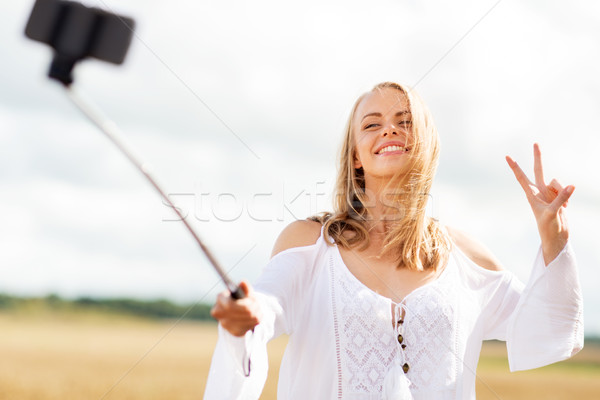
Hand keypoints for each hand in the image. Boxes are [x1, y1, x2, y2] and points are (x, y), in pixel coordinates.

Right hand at [211, 281, 261, 336]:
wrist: (238, 313)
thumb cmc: (241, 299)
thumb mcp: (244, 292)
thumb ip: (245, 287)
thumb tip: (243, 282)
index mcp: (220, 299)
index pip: (230, 305)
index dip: (244, 304)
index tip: (252, 300)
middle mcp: (219, 313)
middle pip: (244, 312)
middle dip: (253, 306)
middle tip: (257, 303)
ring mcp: (225, 324)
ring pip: (249, 317)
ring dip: (257, 312)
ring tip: (256, 308)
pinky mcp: (234, 332)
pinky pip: (250, 325)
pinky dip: (255, 320)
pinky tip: (253, 317)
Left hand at [506, 143, 573, 264]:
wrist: (556, 237)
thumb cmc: (548, 227)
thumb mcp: (553, 212)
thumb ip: (561, 198)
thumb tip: (572, 186)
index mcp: (531, 195)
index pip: (521, 178)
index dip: (515, 167)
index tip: (507, 156)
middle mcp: (539, 191)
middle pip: (538, 170)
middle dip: (538, 157)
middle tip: (535, 143)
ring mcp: (549, 193)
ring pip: (557, 182)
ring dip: (562, 192)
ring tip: (563, 206)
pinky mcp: (559, 196)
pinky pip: (566, 189)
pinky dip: (567, 197)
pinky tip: (566, 208)